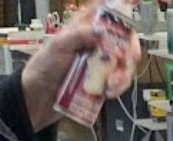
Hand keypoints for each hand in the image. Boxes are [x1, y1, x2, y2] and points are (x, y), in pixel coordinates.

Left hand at [20, 5, 141, 131]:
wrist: (38, 98)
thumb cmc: (42, 68)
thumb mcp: (58, 46)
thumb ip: (79, 35)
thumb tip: (100, 30)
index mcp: (84, 29)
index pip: (106, 11)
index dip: (121, 5)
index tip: (134, 0)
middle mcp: (95, 44)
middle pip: (124, 39)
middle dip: (130, 50)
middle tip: (127, 59)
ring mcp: (100, 64)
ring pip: (125, 63)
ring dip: (123, 75)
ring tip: (111, 85)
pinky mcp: (102, 82)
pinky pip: (119, 83)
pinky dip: (118, 88)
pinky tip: (109, 92)